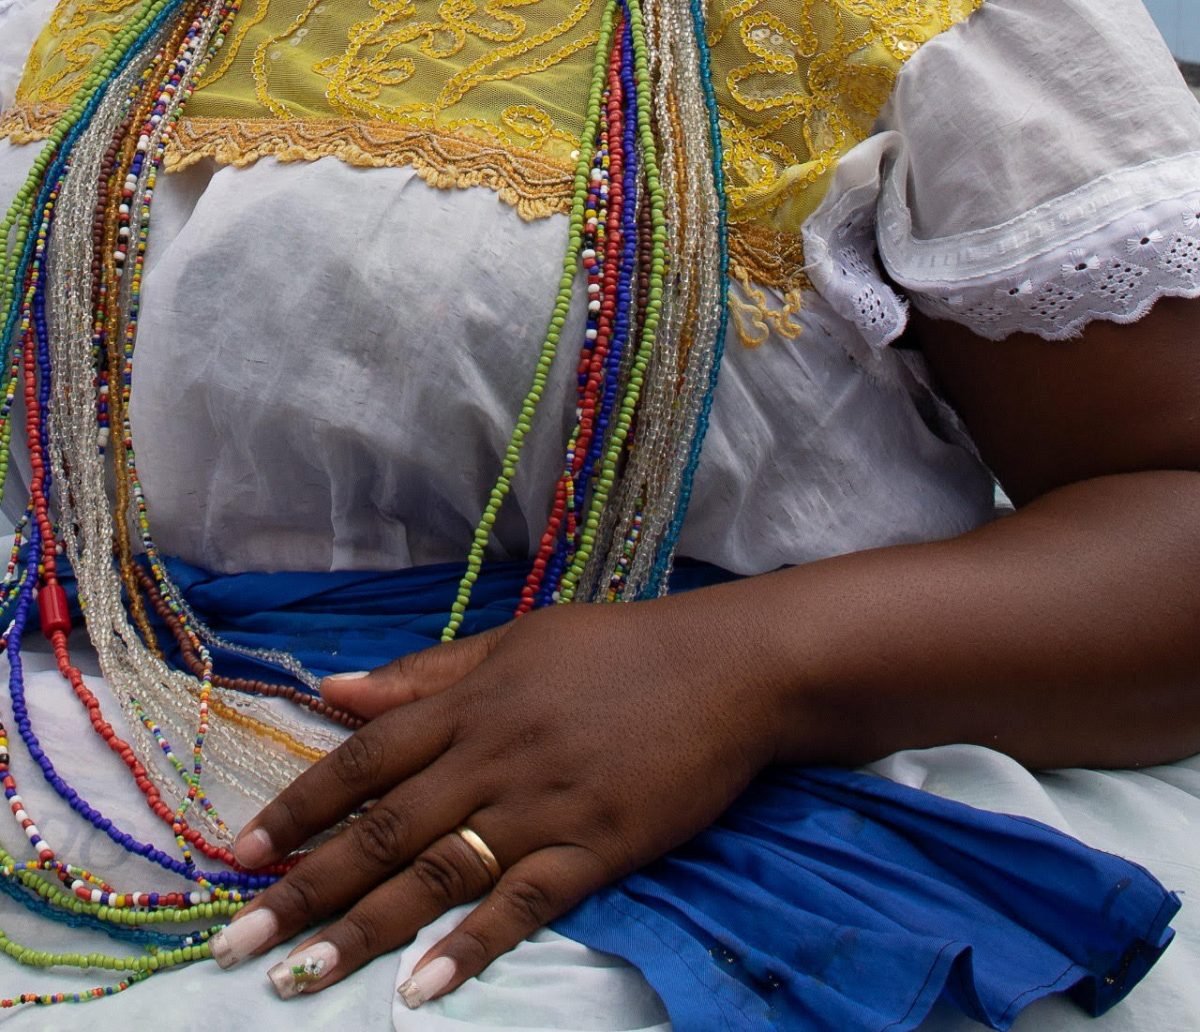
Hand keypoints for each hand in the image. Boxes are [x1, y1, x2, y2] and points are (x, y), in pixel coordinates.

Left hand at [207, 594, 783, 1004]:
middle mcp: (492, 757)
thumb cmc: (617, 649)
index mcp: (470, 703)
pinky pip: (524, 903)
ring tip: (299, 979)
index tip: (242, 853)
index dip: (300, 807)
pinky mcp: (597, 846)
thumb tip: (336, 690)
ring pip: (437, 875)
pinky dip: (472, 945)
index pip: (364, 758)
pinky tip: (423, 987)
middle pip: (383, 830)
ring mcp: (544, 805)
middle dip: (304, 889)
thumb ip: (428, 673)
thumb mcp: (517, 641)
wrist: (726, 668)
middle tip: (235, 943)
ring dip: (364, 930)